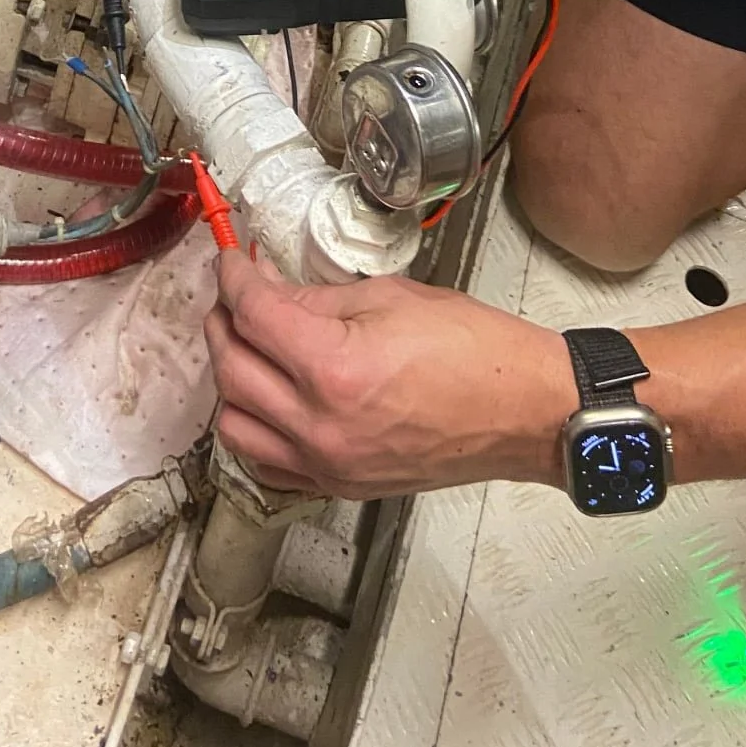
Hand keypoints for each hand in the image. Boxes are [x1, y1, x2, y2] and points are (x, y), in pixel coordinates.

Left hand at [203, 252, 575, 498]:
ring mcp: (327, 463)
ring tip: (245, 345)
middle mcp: (320, 425)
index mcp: (334, 369)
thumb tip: (268, 289)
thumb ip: (316, 298)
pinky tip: (265, 399)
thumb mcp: (389, 297)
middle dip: (223, 322)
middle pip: (232, 368)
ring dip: (229, 379)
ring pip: (234, 425)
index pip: (253, 315)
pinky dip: (253, 430)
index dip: (233, 278)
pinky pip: (266, 465)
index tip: (230, 261)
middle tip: (234, 295)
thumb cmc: (473, 350)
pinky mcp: (339, 485)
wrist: (522, 411)